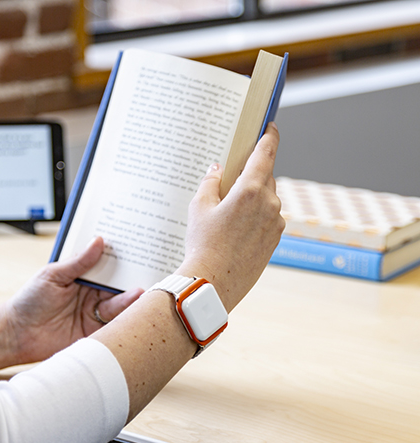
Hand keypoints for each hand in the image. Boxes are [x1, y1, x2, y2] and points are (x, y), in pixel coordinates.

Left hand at [3, 237, 142, 363]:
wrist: (16, 334)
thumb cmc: (29, 300)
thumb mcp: (53, 275)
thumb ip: (78, 262)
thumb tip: (99, 241)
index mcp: (82, 276)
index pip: (107, 265)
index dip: (122, 259)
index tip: (138, 250)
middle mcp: (92, 293)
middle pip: (118, 285)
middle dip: (132, 278)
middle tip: (148, 271)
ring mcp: (94, 313)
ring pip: (119, 304)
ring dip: (130, 299)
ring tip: (140, 292)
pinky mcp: (95, 332)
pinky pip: (113, 325)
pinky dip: (123, 319)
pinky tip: (132, 312)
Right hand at [177, 122, 284, 311]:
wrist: (213, 283)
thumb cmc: (203, 244)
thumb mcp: (199, 207)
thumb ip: (210, 182)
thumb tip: (217, 169)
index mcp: (251, 190)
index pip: (266, 153)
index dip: (269, 137)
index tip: (270, 128)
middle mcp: (270, 204)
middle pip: (266, 177)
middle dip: (253, 174)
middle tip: (234, 177)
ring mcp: (276, 223)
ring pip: (268, 200)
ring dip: (254, 198)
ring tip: (230, 211)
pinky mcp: (275, 240)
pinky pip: (269, 219)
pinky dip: (257, 217)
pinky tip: (236, 229)